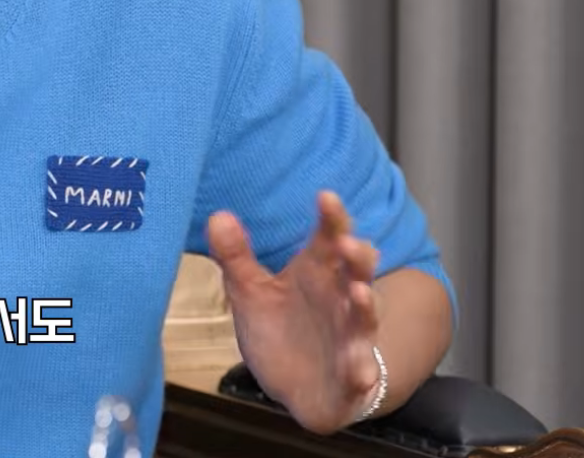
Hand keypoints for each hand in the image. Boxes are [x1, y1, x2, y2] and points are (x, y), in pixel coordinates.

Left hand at [207, 190, 381, 434]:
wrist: (299, 387)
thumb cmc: (280, 330)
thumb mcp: (251, 292)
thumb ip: (235, 256)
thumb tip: (217, 216)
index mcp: (317, 273)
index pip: (329, 238)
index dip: (331, 218)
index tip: (325, 195)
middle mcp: (341, 300)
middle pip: (356, 271)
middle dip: (356, 256)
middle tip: (345, 242)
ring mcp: (350, 338)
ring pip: (364, 318)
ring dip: (365, 305)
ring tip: (359, 292)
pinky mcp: (352, 374)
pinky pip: (361, 372)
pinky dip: (362, 371)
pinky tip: (360, 373)